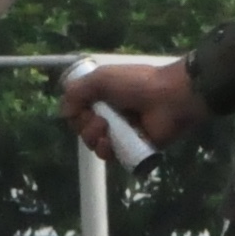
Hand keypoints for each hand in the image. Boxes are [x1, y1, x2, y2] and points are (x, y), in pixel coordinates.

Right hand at [62, 58, 203, 156]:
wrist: (170, 98)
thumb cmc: (137, 84)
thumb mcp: (102, 78)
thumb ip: (77, 90)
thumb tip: (64, 111)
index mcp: (103, 96)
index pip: (78, 111)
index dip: (75, 113)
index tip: (80, 108)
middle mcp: (110, 115)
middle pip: (83, 129)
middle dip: (85, 126)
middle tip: (99, 120)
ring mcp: (121, 133)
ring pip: (94, 144)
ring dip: (94, 138)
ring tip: (106, 131)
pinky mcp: (132, 149)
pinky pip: (110, 157)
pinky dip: (106, 152)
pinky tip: (110, 143)